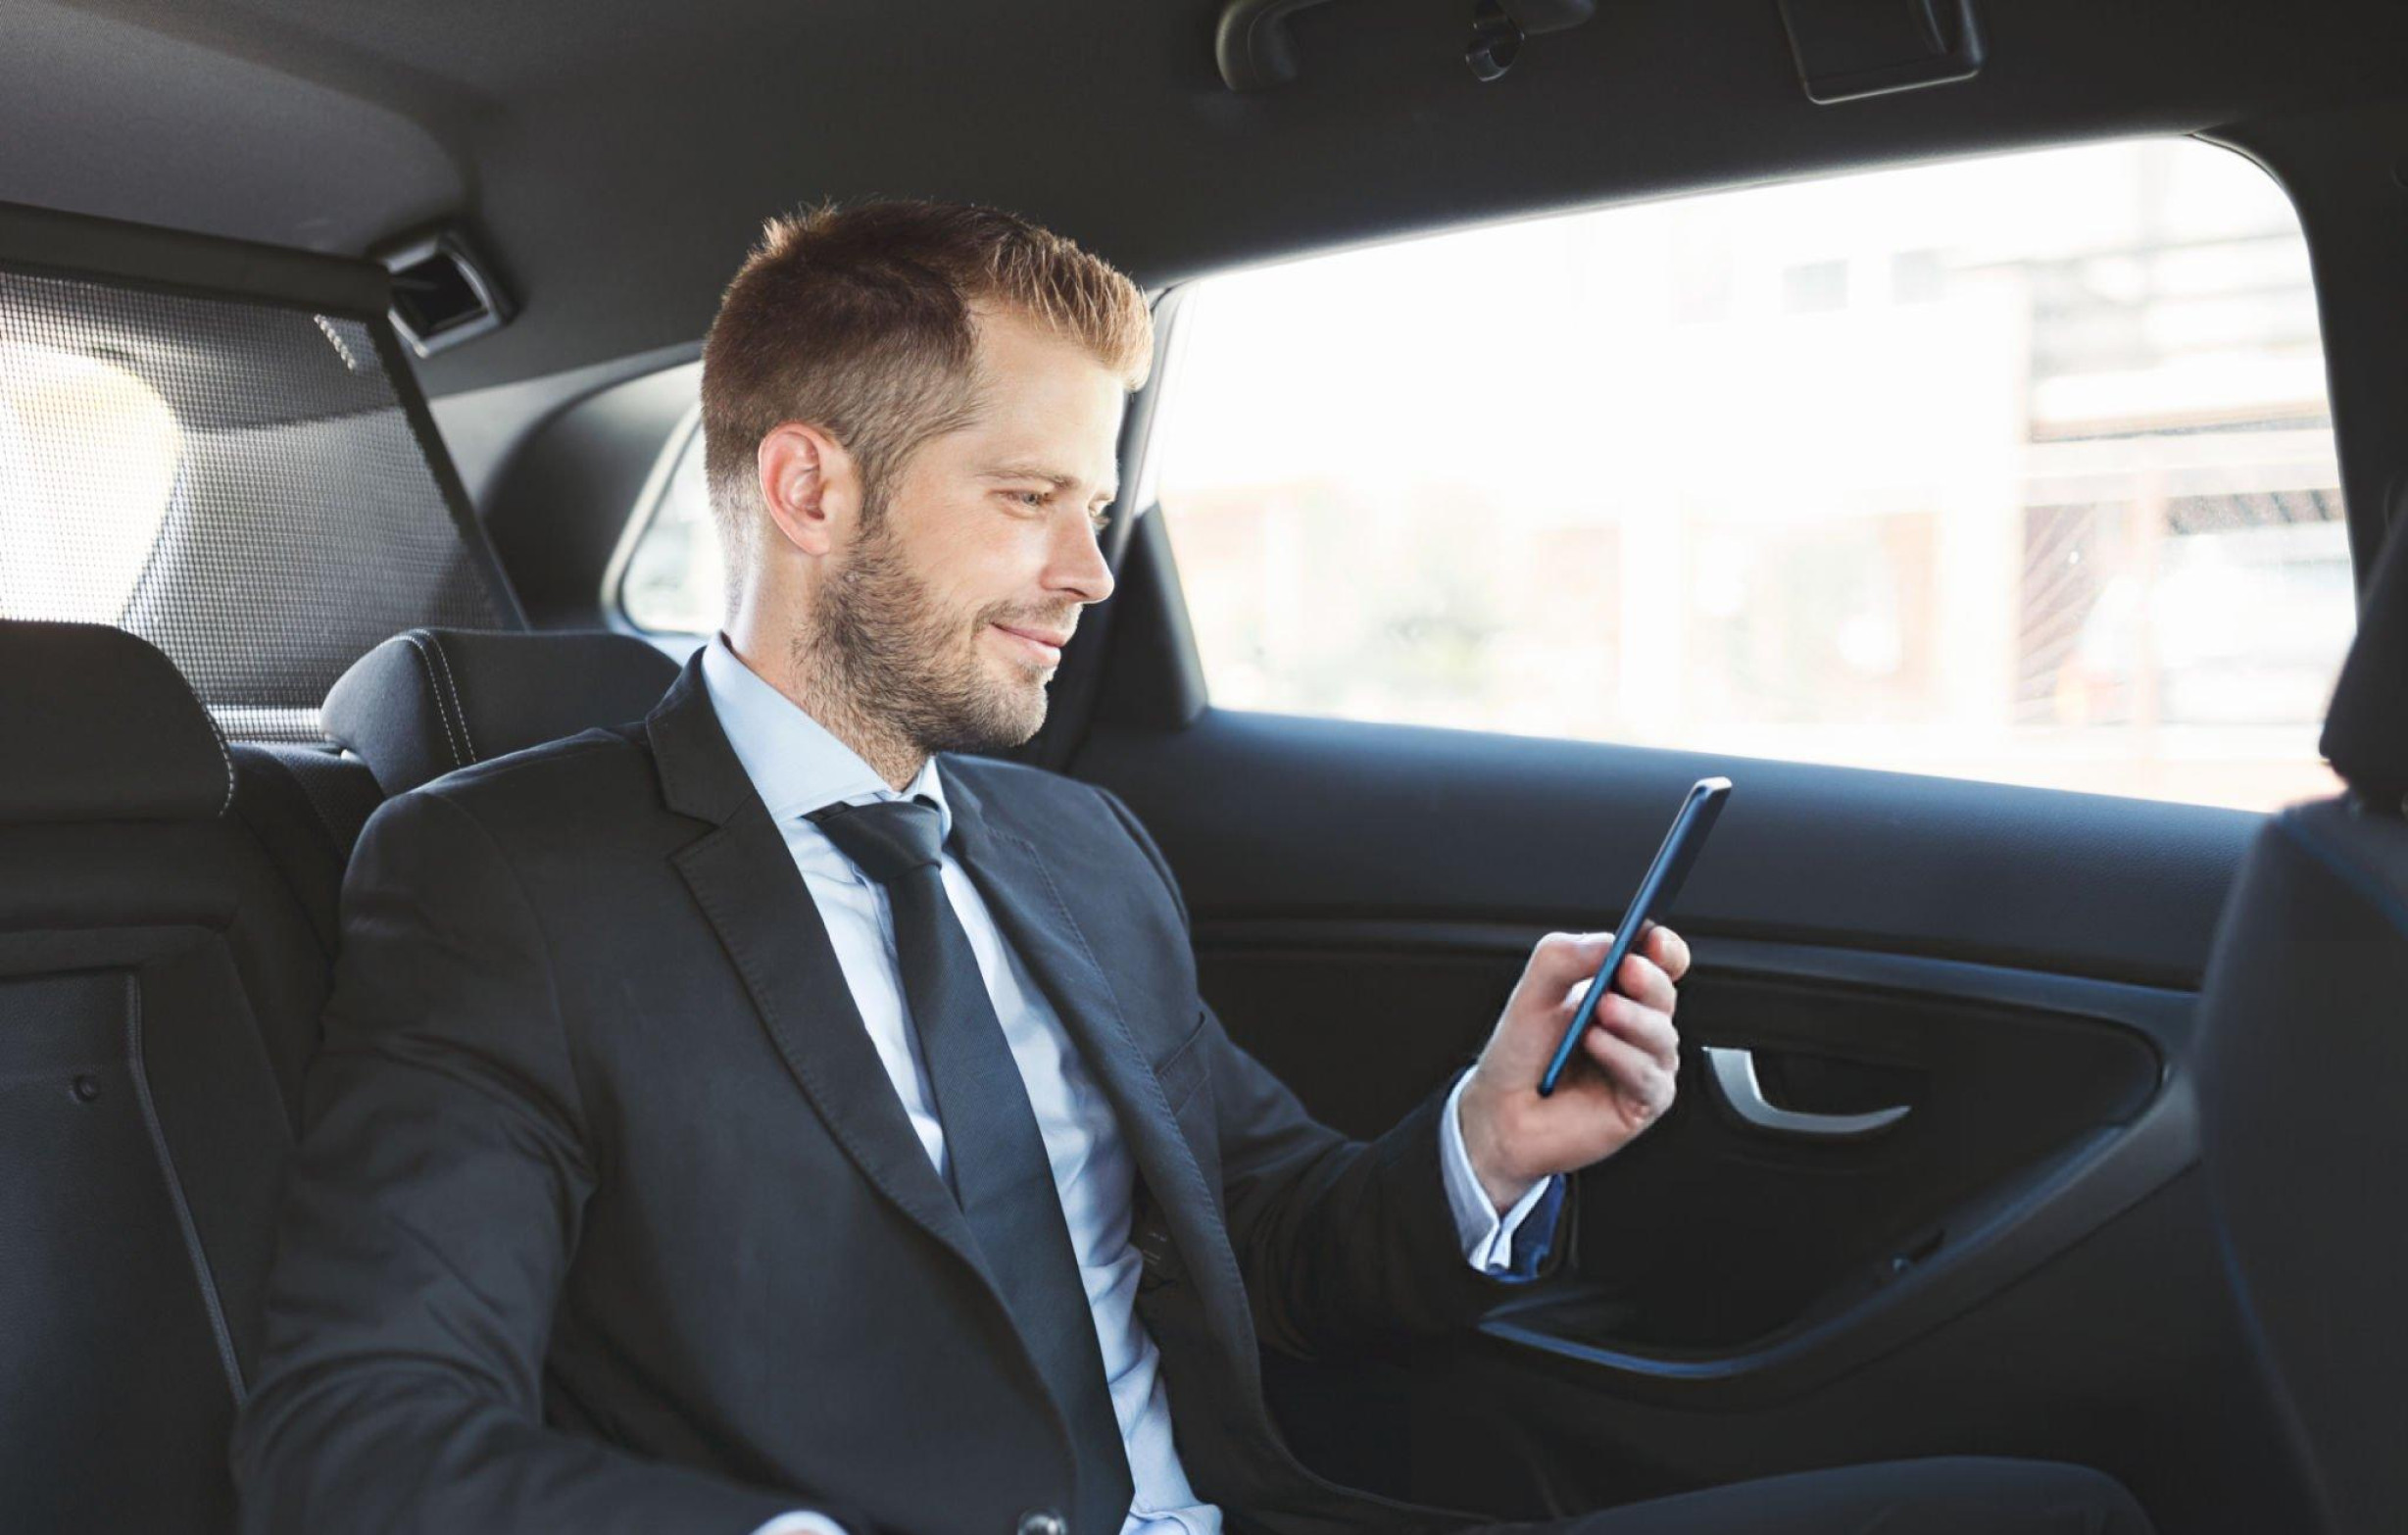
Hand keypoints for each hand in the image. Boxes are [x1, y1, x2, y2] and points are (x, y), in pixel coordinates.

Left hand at [1457, 925, 1690, 1211]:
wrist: (1500, 1112)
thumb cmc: (1521, 1055)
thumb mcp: (1531, 993)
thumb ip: (1563, 958)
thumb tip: (1608, 942)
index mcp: (1617, 991)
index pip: (1658, 963)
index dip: (1663, 948)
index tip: (1651, 938)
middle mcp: (1636, 1026)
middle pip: (1665, 994)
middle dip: (1648, 980)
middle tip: (1626, 971)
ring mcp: (1642, 1064)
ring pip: (1663, 1035)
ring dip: (1634, 1020)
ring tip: (1598, 1016)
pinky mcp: (1642, 1102)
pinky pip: (1650, 1077)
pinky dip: (1624, 1058)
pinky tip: (1597, 1048)